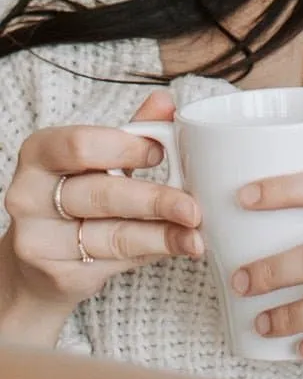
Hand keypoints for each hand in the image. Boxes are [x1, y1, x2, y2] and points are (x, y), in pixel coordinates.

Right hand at [1, 91, 203, 314]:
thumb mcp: (99, 160)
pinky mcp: (58, 276)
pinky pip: (117, 262)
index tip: (162, 153)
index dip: (125, 149)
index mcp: (40, 154)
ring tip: (196, 236)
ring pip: (113, 236)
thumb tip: (166, 102)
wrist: (38, 263)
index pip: (80, 146)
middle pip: (101, 195)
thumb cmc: (76, 196)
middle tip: (193, 207)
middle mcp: (29, 197)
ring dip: (163, 236)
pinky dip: (153, 253)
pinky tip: (178, 247)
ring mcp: (39, 241)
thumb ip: (132, 132)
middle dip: (154, 201)